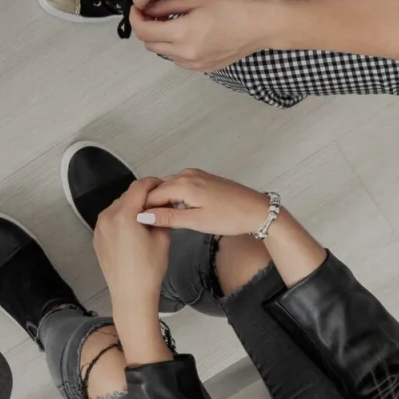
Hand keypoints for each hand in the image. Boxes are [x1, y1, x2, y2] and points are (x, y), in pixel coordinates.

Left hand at [90, 176, 170, 313]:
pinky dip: (122, 218)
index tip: (162, 185)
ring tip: (148, 216)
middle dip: (143, 196)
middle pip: (127, 195)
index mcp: (124, 215)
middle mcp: (107, 218)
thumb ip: (162, 214)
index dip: (153, 183)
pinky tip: (135, 228)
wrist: (131, 294)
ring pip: (118, 206)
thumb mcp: (162, 238)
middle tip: (159, 201)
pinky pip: (110, 219)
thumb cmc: (148, 270)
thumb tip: (164, 202)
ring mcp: (99, 228)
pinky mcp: (98, 237)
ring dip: (132, 206)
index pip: (139, 187)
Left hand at [128, 0, 280, 71]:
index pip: (144, 31)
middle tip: (151, 13)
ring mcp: (195, 64)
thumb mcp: (198, 0)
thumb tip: (148, 8)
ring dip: (160, 38)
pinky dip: (174, 47)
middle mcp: (186, 53)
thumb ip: (168, 5)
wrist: (261, 27)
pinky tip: (186, 33)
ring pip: (163, 53)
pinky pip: (178, 59)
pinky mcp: (203, 68)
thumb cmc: (236, 10)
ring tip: (171, 21)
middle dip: (145, 28)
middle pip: (149, 44)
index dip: (135, 19)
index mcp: (184, 33)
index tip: (136, 9)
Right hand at [139, 169, 279, 235]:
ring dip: (164, 201)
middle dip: (152, 204)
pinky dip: (175, 196)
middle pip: (158, 188)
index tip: (141, 225)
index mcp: (183, 184)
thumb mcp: (196, 221)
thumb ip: (167, 218)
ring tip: (164, 220)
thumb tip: (142, 215)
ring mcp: (195, 174)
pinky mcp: (203, 177)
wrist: (257, 211)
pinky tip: (179, 210)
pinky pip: (180, 184)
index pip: (151, 195)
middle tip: (151, 225)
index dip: (144, 210)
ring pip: (169, 186)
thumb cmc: (230, 217)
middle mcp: (186, 174)